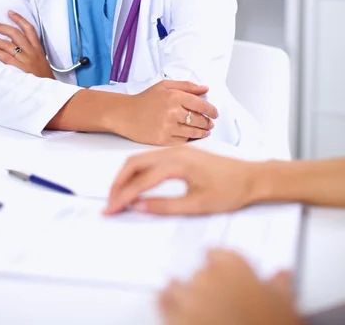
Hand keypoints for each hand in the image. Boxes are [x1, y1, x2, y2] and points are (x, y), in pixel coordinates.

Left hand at [0, 10, 54, 78]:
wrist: (49, 88)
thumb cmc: (43, 75)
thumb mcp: (41, 59)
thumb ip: (31, 50)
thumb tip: (16, 43)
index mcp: (37, 48)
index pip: (29, 29)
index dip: (19, 19)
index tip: (9, 12)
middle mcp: (31, 51)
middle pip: (15, 34)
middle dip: (0, 27)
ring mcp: (25, 60)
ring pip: (7, 45)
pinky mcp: (20, 69)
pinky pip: (6, 57)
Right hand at [105, 146, 257, 214]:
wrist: (251, 177)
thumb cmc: (230, 189)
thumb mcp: (198, 205)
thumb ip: (166, 206)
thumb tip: (140, 208)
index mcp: (178, 163)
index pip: (141, 180)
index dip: (123, 196)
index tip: (111, 209)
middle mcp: (174, 152)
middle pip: (134, 163)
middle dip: (117, 183)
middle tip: (109, 203)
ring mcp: (176, 150)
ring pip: (140, 159)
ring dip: (125, 176)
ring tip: (118, 195)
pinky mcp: (179, 153)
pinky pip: (150, 158)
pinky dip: (136, 170)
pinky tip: (135, 183)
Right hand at [116, 81, 216, 146]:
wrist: (125, 114)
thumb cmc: (144, 100)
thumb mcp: (164, 86)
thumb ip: (186, 86)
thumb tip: (205, 88)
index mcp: (174, 96)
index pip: (201, 104)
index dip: (211, 110)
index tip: (215, 113)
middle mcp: (173, 111)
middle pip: (199, 119)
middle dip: (208, 122)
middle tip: (210, 123)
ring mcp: (168, 127)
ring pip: (193, 132)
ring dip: (202, 132)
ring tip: (205, 131)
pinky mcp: (162, 139)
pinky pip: (183, 141)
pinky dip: (189, 139)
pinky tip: (191, 136)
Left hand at [159, 250, 302, 324]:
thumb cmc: (266, 324)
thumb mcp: (284, 304)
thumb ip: (280, 284)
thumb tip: (283, 274)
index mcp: (233, 266)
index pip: (218, 253)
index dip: (220, 265)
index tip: (224, 273)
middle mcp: (207, 276)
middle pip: (199, 271)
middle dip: (206, 284)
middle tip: (217, 299)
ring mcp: (188, 296)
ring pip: (178, 286)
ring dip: (183, 294)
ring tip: (193, 305)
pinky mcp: (172, 316)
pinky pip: (163, 302)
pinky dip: (165, 303)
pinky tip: (169, 306)